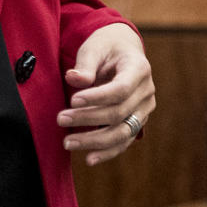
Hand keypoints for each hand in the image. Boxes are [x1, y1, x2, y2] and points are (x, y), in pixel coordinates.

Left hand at [57, 23, 154, 164]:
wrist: (121, 51)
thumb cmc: (105, 47)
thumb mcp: (94, 47)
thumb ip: (85, 64)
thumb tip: (74, 79)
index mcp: (139, 69)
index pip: (121, 89)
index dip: (97, 97)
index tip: (72, 99)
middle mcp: (146, 92)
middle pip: (119, 113)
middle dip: (88, 118)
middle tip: (60, 119)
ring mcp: (144, 110)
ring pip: (123, 132)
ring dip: (94, 140)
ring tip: (68, 142)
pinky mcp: (136, 122)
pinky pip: (124, 141)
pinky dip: (107, 152)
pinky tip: (89, 159)